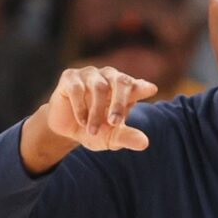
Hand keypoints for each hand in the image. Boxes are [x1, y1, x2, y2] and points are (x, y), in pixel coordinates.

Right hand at [40, 65, 157, 152]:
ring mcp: (90, 74)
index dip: (142, 87)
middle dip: (119, 103)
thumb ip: (127, 138)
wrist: (66, 131)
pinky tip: (81, 121)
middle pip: (120, 81)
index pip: (136, 85)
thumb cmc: (94, 130)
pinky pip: (77, 89)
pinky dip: (80, 108)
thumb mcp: (111, 138)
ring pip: (99, 88)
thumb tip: (144, 143)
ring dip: (96, 113)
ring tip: (92, 131)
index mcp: (124, 89)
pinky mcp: (70, 76)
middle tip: (115, 123)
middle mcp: (109, 77)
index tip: (151, 89)